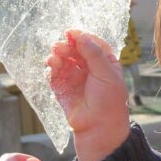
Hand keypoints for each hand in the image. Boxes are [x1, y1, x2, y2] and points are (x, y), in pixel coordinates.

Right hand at [46, 30, 129, 160]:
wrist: (99, 127)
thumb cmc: (109, 101)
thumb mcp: (106, 73)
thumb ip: (93, 53)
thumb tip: (81, 35)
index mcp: (104, 62)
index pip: (91, 43)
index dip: (81, 36)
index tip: (70, 32)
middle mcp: (88, 68)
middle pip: (74, 49)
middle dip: (66, 46)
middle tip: (60, 46)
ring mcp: (74, 78)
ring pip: (63, 60)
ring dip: (57, 55)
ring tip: (54, 56)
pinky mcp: (62, 88)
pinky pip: (54, 74)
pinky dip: (51, 68)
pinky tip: (51, 65)